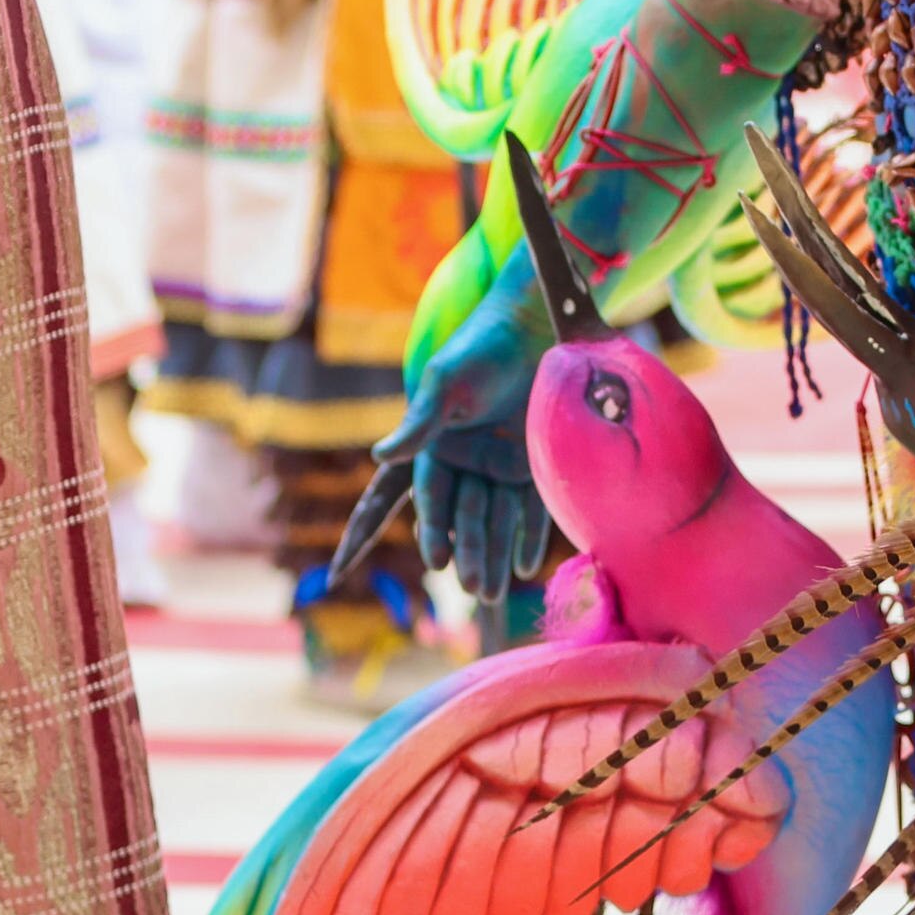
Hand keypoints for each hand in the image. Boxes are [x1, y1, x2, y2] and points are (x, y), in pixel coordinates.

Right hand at [347, 262, 553, 607]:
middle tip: (472, 586)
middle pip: (465, 515)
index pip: (429, 496)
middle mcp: (469, 461)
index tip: (435, 560)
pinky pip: (531, 507)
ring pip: (496, 519)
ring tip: (493, 591)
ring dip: (493, 553)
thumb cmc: (482, 348)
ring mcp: (503, 464)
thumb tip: (377, 454)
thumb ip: (418, 423)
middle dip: (467, 552)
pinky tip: (524, 565)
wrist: (536, 322)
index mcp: (438, 444)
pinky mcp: (536, 462)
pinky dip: (528, 536)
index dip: (431, 528)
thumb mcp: (446, 383)